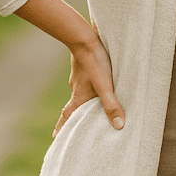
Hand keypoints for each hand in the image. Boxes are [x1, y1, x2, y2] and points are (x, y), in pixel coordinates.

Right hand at [53, 23, 124, 137]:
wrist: (85, 38)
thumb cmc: (96, 63)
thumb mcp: (105, 86)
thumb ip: (111, 105)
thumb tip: (119, 126)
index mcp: (79, 96)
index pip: (68, 116)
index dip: (63, 127)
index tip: (57, 137)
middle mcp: (76, 88)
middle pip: (70, 107)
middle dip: (69, 118)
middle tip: (65, 127)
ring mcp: (79, 77)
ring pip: (77, 93)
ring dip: (79, 103)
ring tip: (84, 108)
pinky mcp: (84, 67)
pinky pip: (83, 81)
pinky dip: (85, 89)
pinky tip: (92, 85)